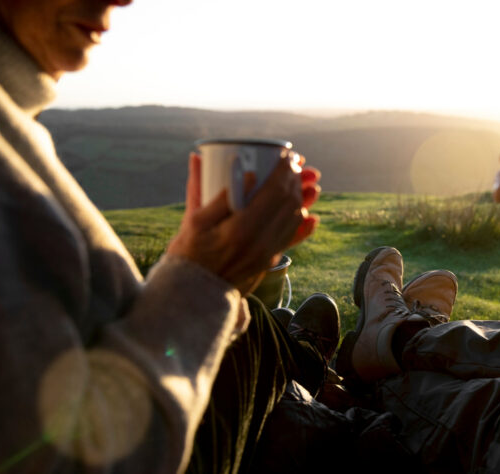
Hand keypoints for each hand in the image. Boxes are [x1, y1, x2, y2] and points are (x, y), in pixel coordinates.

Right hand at [167, 152, 320, 294]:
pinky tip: (310, 215)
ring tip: (304, 181)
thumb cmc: (189, 254)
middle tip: (295, 164)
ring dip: (302, 198)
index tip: (287, 155)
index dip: (285, 170)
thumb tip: (203, 157)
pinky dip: (302, 224)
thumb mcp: (193, 221)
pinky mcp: (269, 261)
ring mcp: (267, 253)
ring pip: (295, 219)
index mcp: (241, 227)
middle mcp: (260, 241)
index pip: (274, 191)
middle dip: (296, 179)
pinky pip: (292, 239)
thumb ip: (202, 189)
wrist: (195, 294)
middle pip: (289, 203)